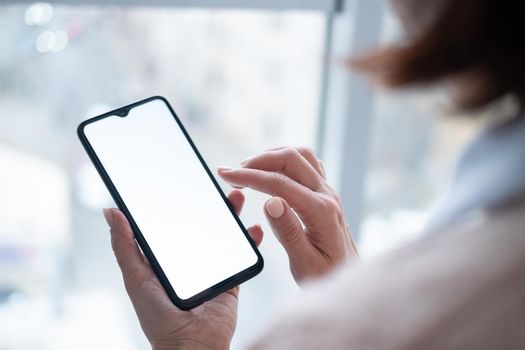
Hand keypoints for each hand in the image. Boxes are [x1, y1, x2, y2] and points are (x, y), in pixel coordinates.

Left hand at [103, 190, 262, 349]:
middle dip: (210, 203)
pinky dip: (250, 240)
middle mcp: (189, 258)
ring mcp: (211, 267)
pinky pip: (242, 254)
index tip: (183, 180)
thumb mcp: (136, 278)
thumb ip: (124, 246)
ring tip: (236, 198)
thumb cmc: (158, 317)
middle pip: (201, 223)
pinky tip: (254, 229)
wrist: (191, 346)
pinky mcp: (230, 278)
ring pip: (223, 234)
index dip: (178, 201)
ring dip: (231, 215)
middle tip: (215, 185)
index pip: (172, 221)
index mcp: (165, 256)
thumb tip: (111, 211)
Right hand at [218, 147, 357, 283]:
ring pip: (301, 156)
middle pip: (292, 159)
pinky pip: (307, 164)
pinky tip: (270, 170)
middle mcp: (327, 195)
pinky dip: (284, 160)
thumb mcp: (304, 263)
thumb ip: (288, 232)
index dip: (250, 176)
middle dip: (258, 160)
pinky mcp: (325, 192)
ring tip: (248, 168)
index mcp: (321, 212)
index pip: (280, 183)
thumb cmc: (327, 274)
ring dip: (272, 156)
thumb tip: (270, 202)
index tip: (225, 175)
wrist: (349, 275)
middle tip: (233, 172)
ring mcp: (328, 191)